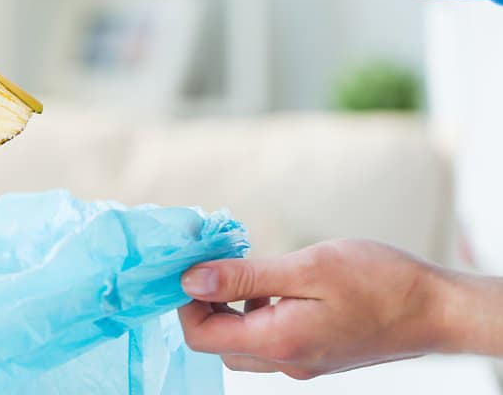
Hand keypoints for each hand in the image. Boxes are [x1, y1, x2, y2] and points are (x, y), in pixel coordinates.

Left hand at [178, 239, 502, 378]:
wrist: (437, 309)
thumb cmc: (379, 282)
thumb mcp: (306, 268)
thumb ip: (244, 276)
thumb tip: (190, 280)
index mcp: (278, 341)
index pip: (201, 336)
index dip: (185, 300)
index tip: (194, 263)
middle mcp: (287, 361)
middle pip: (217, 342)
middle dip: (204, 303)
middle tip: (215, 261)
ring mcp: (302, 361)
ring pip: (242, 342)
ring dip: (231, 306)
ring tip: (245, 268)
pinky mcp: (317, 353)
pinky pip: (269, 338)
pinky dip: (257, 311)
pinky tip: (274, 284)